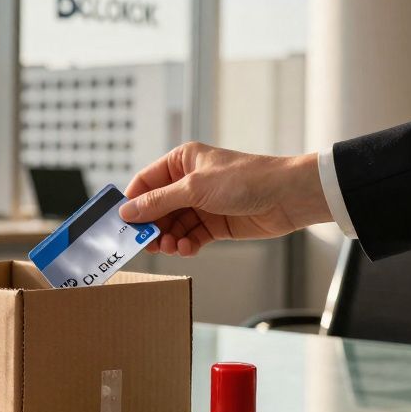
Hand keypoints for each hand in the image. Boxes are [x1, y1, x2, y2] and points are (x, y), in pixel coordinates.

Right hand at [118, 142, 331, 256]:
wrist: (288, 196)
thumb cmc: (246, 179)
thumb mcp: (194, 188)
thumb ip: (158, 202)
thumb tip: (127, 211)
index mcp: (181, 162)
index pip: (145, 182)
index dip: (133, 202)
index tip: (122, 223)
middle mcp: (188, 182)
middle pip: (156, 208)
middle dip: (151, 226)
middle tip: (146, 243)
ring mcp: (202, 204)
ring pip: (172, 225)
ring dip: (169, 238)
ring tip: (171, 247)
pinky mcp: (215, 224)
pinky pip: (190, 236)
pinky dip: (186, 244)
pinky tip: (187, 248)